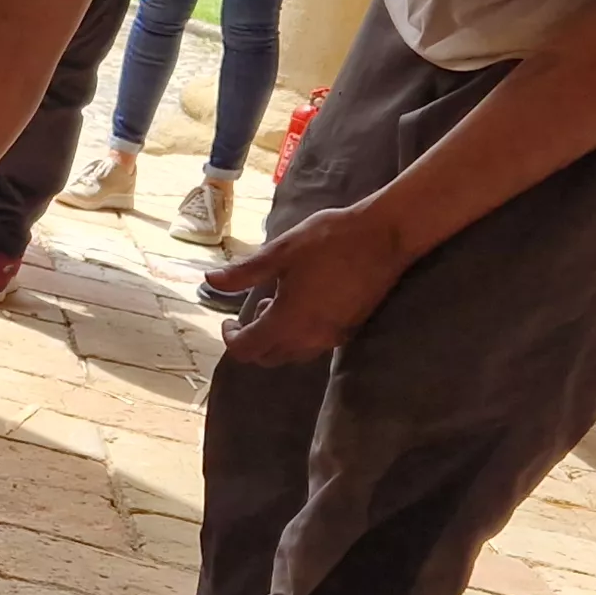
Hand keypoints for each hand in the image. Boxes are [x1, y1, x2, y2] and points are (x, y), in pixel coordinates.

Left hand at [215, 204, 418, 367]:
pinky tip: (303, 304)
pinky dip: (299, 336)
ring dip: (276, 339)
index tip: (227, 320)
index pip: (248, 349)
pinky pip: (315, 346)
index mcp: (288, 321)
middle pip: (269, 358)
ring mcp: (333, 337)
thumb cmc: (330, 239)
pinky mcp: (350, 330)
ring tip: (276, 304)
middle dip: (253, 341)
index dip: (231, 338)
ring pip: (293, 355)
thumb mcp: (280, 252)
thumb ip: (243, 273)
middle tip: (252, 311)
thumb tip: (210, 280)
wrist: (385, 236)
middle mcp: (311, 338)